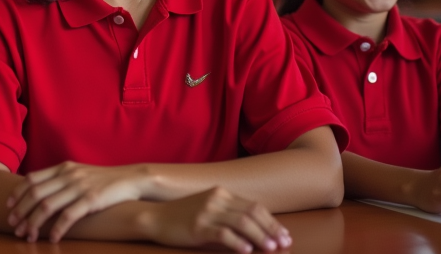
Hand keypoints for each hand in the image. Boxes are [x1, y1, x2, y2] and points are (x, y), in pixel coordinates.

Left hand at [6, 161, 148, 241]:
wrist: (131, 179)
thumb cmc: (103, 180)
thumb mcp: (79, 173)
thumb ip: (61, 179)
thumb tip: (41, 191)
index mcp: (63, 167)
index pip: (32, 178)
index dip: (17, 193)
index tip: (8, 206)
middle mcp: (68, 175)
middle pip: (36, 193)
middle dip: (21, 211)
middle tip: (13, 226)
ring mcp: (79, 187)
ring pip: (47, 206)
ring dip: (34, 223)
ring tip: (28, 235)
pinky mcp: (91, 200)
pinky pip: (69, 216)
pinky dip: (57, 229)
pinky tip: (52, 239)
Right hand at [141, 187, 289, 252]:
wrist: (155, 217)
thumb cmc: (183, 216)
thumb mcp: (208, 209)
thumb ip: (228, 214)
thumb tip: (255, 230)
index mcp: (221, 193)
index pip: (254, 206)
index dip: (272, 221)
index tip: (284, 235)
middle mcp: (216, 199)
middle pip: (252, 213)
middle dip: (272, 229)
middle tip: (285, 244)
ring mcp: (206, 211)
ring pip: (242, 222)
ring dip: (260, 236)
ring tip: (272, 248)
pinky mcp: (197, 226)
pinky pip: (223, 233)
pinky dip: (238, 242)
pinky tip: (247, 250)